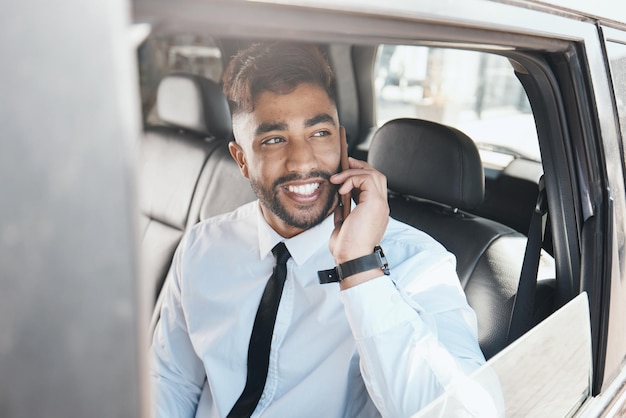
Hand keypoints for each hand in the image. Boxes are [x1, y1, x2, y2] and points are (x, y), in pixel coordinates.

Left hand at [329, 158, 388, 287]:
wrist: (352, 258)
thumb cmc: (347, 249)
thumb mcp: (342, 226)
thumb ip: (344, 212)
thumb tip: (338, 202)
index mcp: (375, 212)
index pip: (372, 186)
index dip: (358, 176)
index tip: (343, 174)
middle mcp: (381, 206)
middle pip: (376, 175)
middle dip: (359, 167)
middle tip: (344, 164)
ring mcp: (380, 204)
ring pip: (373, 174)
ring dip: (353, 172)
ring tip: (337, 178)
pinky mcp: (374, 202)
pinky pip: (366, 178)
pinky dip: (351, 178)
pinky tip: (341, 188)